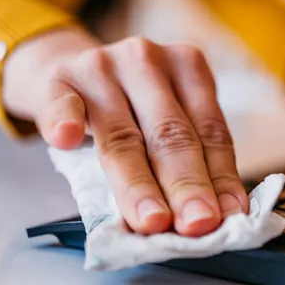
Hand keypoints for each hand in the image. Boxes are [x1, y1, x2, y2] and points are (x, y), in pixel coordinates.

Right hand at [2, 27, 248, 236]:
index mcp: (187, 65)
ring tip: (151, 220)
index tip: (226, 216)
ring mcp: (100, 67)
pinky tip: (68, 139)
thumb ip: (192, 157)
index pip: (209, 130)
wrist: (70, 73)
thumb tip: (221, 213)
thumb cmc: (130, 106)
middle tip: (197, 224)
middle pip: (169, 134)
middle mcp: (146, 60)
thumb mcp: (166, 120)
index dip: (218, 176)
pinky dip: (65, 120)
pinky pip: (61, 103)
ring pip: (122, 136)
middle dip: (186, 186)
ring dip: (138, 184)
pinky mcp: (59, 79)